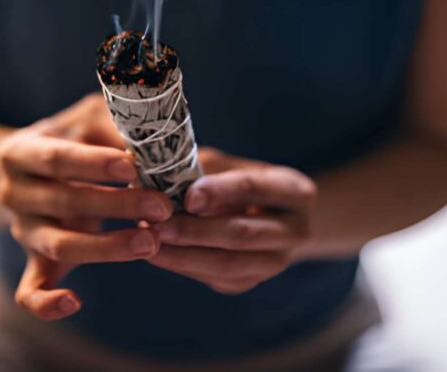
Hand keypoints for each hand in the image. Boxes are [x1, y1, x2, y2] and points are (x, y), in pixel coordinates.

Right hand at [0, 94, 173, 319]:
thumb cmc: (74, 137)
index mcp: (20, 151)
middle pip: (62, 202)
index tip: (132, 167)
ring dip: (105, 247)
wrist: (35, 167)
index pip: (55, 158)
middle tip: (161, 207)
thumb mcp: (89, 119)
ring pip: (57, 245)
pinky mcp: (32, 262)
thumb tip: (155, 141)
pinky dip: (46, 304)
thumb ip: (115, 127)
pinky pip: (29, 292)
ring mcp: (22, 231)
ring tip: (151, 242)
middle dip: (116, 205)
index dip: (93, 164)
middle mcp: (13, 193)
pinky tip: (74, 303)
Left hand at [149, 148, 317, 294]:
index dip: (219, 192)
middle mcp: (295, 230)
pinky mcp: (251, 281)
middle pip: (243, 234)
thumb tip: (164, 173)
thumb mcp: (234, 165)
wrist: (273, 218)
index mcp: (293, 191)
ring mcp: (276, 262)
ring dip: (186, 255)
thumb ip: (207, 167)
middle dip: (197, 231)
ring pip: (229, 264)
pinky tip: (159, 254)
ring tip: (152, 242)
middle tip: (160, 225)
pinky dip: (184, 266)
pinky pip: (216, 278)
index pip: (254, 189)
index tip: (187, 196)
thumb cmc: (245, 182)